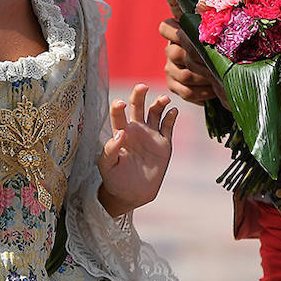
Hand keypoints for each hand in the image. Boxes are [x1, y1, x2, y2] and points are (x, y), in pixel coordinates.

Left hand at [98, 84, 177, 215]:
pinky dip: (171, 117)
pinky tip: (173, 111)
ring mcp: (151, 136)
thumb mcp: (107, 166)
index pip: (119, 115)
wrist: (131, 194)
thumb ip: (110, 149)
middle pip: (138, 106)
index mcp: (121, 133)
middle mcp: (136, 130)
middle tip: (142, 86)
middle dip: (139, 94)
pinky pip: (168, 127)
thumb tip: (120, 132)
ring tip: (163, 99)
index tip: (121, 103)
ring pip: (155, 113)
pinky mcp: (164, 144)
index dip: (119, 107)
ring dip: (159, 103)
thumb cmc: (114, 179)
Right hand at [160, 18, 217, 104]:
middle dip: (199, 60)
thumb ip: (209, 24)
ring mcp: (170, 69)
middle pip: (175, 54)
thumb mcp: (213, 32)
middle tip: (217, 62)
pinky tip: (214, 90)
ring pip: (184, 75)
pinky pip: (186, 92)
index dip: (173, 31)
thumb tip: (216, 12)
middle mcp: (170, 50)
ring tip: (220, 77)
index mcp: (176, 33)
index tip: (189, 33)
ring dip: (204, 78)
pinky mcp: (174, 86)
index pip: (165, 28)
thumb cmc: (218, 45)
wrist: (220, 69)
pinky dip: (202, 93)